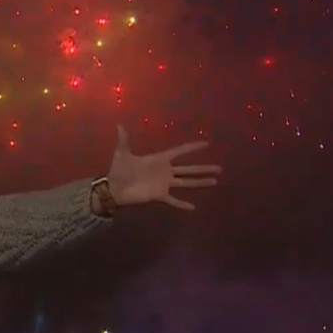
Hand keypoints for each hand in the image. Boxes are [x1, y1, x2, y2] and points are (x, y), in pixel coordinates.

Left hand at [106, 125, 220, 209]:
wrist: (113, 188)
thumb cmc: (119, 170)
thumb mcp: (122, 154)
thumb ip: (124, 140)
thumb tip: (119, 125)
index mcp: (159, 160)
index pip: (179, 152)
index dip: (192, 148)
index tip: (206, 144)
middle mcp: (165, 172)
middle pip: (188, 169)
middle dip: (203, 169)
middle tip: (219, 169)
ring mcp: (164, 184)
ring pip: (186, 183)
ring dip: (200, 183)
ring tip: (215, 181)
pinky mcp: (159, 196)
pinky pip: (173, 200)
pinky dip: (182, 205)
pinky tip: (193, 208)